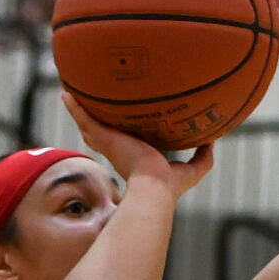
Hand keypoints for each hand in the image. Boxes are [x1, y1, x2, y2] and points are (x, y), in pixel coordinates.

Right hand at [62, 91, 213, 194]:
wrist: (154, 187)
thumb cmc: (170, 185)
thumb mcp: (191, 170)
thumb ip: (203, 157)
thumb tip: (213, 140)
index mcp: (135, 158)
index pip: (124, 144)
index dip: (120, 135)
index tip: (120, 123)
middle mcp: (118, 150)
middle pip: (101, 133)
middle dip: (94, 121)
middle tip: (87, 104)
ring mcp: (108, 143)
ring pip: (88, 125)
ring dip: (78, 109)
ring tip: (69, 91)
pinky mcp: (103, 138)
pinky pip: (84, 119)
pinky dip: (74, 108)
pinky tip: (66, 93)